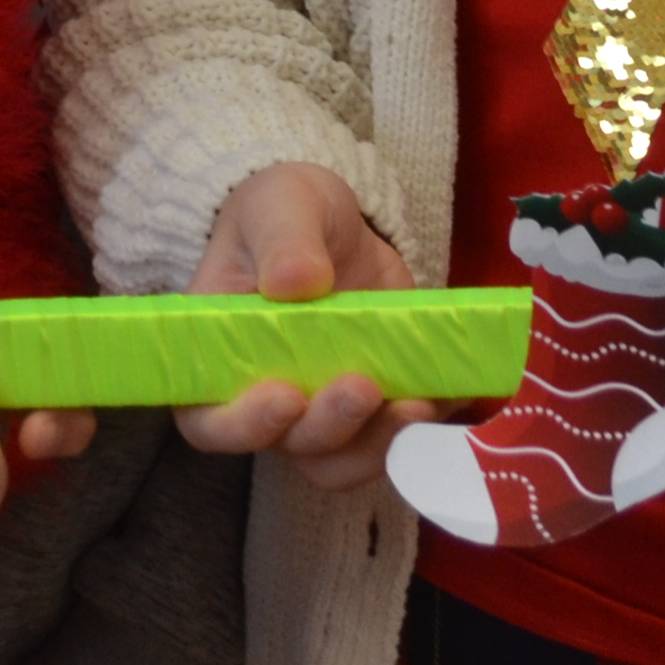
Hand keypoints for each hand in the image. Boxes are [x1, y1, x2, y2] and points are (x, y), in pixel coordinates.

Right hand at [173, 163, 438, 490]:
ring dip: (382, 443)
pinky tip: (453, 392)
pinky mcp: (377, 400)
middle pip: (292, 446)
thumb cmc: (282, 213)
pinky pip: (400, 433)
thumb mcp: (277, 205)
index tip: (285, 399)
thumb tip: (295, 281)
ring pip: (347, 459)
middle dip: (331, 428)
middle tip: (364, 388)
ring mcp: (324, 407)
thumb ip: (282, 240)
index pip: (211, 421)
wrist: (333, 221)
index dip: (243, 426)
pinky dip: (429, 422)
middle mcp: (268, 400)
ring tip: (418, 404)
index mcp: (220, 360)